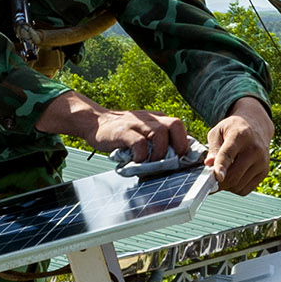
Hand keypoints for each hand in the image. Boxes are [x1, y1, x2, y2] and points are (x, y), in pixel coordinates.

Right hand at [37, 91, 189, 161]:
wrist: (95, 122)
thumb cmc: (122, 133)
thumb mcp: (143, 132)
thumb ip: (157, 142)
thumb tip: (174, 161)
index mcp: (158, 119)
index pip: (180, 127)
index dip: (185, 144)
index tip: (184, 160)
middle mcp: (150, 119)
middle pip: (176, 124)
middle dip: (178, 145)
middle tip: (172, 161)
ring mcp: (137, 123)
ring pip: (160, 133)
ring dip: (159, 153)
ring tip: (152, 163)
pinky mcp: (124, 131)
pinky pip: (140, 143)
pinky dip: (142, 155)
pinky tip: (136, 161)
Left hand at [205, 97, 273, 194]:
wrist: (257, 127)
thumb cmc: (234, 129)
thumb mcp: (219, 131)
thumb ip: (213, 147)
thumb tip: (209, 163)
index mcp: (240, 136)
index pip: (229, 154)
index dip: (222, 166)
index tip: (218, 177)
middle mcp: (254, 149)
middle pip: (234, 175)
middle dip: (219, 183)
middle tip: (211, 181)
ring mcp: (262, 162)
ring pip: (239, 185)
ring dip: (227, 186)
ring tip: (224, 175)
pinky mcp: (264, 172)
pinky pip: (245, 190)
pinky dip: (236, 188)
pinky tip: (234, 177)